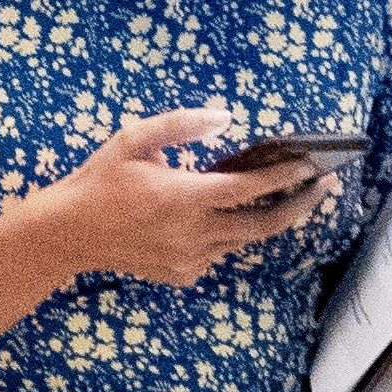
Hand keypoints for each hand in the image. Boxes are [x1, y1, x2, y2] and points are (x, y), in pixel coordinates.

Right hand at [20, 107, 326, 288]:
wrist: (67, 233)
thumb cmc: (100, 180)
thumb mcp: (133, 139)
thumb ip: (181, 124)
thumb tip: (226, 118)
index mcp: (184, 197)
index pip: (251, 187)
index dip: (287, 176)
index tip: (313, 164)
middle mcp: (192, 233)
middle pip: (265, 224)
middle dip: (301, 205)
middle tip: (324, 187)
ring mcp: (188, 258)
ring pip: (244, 241)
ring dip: (268, 220)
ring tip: (291, 199)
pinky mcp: (181, 273)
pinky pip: (218, 253)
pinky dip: (230, 236)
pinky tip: (227, 219)